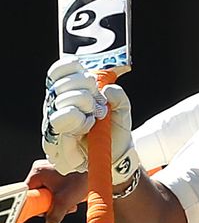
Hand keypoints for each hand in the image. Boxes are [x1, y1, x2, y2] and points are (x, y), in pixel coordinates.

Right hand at [25, 159, 86, 222]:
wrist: (97, 166)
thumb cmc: (79, 177)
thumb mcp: (64, 201)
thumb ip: (54, 215)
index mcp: (37, 172)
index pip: (30, 194)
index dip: (38, 205)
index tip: (46, 210)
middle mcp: (43, 168)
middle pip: (42, 194)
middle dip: (55, 204)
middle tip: (64, 207)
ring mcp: (53, 168)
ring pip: (53, 191)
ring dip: (63, 200)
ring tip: (73, 202)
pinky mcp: (63, 169)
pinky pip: (60, 185)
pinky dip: (67, 192)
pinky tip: (76, 196)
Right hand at [42, 57, 139, 184]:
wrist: (116, 154)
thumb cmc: (114, 128)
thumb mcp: (122, 108)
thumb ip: (118, 95)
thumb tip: (106, 90)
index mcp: (67, 93)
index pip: (57, 71)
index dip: (70, 68)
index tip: (89, 76)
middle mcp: (55, 106)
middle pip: (60, 86)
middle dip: (86, 90)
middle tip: (99, 103)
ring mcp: (51, 125)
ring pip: (60, 105)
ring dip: (83, 106)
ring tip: (95, 116)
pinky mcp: (54, 145)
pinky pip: (61, 128)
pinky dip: (78, 123)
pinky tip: (89, 125)